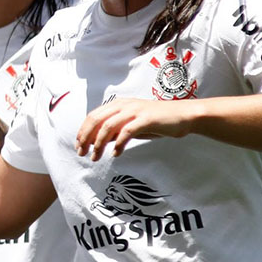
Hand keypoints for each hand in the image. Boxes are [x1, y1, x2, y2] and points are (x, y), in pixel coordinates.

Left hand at [75, 98, 198, 160]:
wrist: (183, 116)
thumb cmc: (156, 122)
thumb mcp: (131, 125)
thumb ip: (115, 131)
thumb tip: (97, 142)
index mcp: (118, 104)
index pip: (93, 116)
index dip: (82, 131)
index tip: (78, 146)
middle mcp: (124, 105)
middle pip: (96, 120)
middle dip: (85, 137)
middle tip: (82, 153)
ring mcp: (135, 111)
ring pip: (108, 126)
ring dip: (98, 143)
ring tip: (95, 157)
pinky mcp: (146, 119)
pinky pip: (127, 132)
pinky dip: (118, 144)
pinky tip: (115, 154)